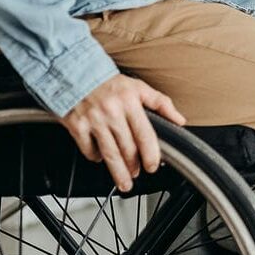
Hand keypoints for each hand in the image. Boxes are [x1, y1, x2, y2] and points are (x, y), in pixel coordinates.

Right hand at [60, 74, 185, 191]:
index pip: (145, 134)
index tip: (153, 166)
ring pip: (109, 153)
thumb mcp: (138, 87)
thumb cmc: (109, 83)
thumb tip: (180, 120)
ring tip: (124, 182)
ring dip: (118, 171)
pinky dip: (95, 157)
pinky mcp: (76, 125)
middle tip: (137, 174)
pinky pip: (88, 149)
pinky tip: (100, 158)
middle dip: (134, 166)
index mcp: (130, 102)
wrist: (74, 72)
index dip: (151, 154)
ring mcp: (93, 119)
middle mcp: (112, 112)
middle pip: (127, 148)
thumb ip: (161, 103)